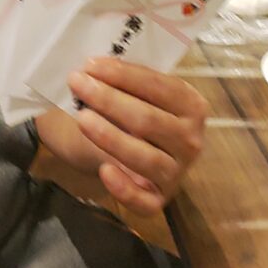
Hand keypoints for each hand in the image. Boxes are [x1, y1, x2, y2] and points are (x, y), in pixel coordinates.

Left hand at [65, 57, 207, 214]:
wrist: (129, 147)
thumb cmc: (133, 109)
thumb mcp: (135, 91)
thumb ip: (123, 80)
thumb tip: (93, 69)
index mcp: (190, 105)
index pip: (158, 86)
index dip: (123, 75)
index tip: (90, 65)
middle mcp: (191, 140)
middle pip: (148, 120)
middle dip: (108, 100)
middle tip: (77, 84)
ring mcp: (177, 172)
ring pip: (145, 158)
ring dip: (111, 138)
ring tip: (82, 119)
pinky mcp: (160, 199)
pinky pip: (145, 201)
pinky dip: (125, 189)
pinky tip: (104, 171)